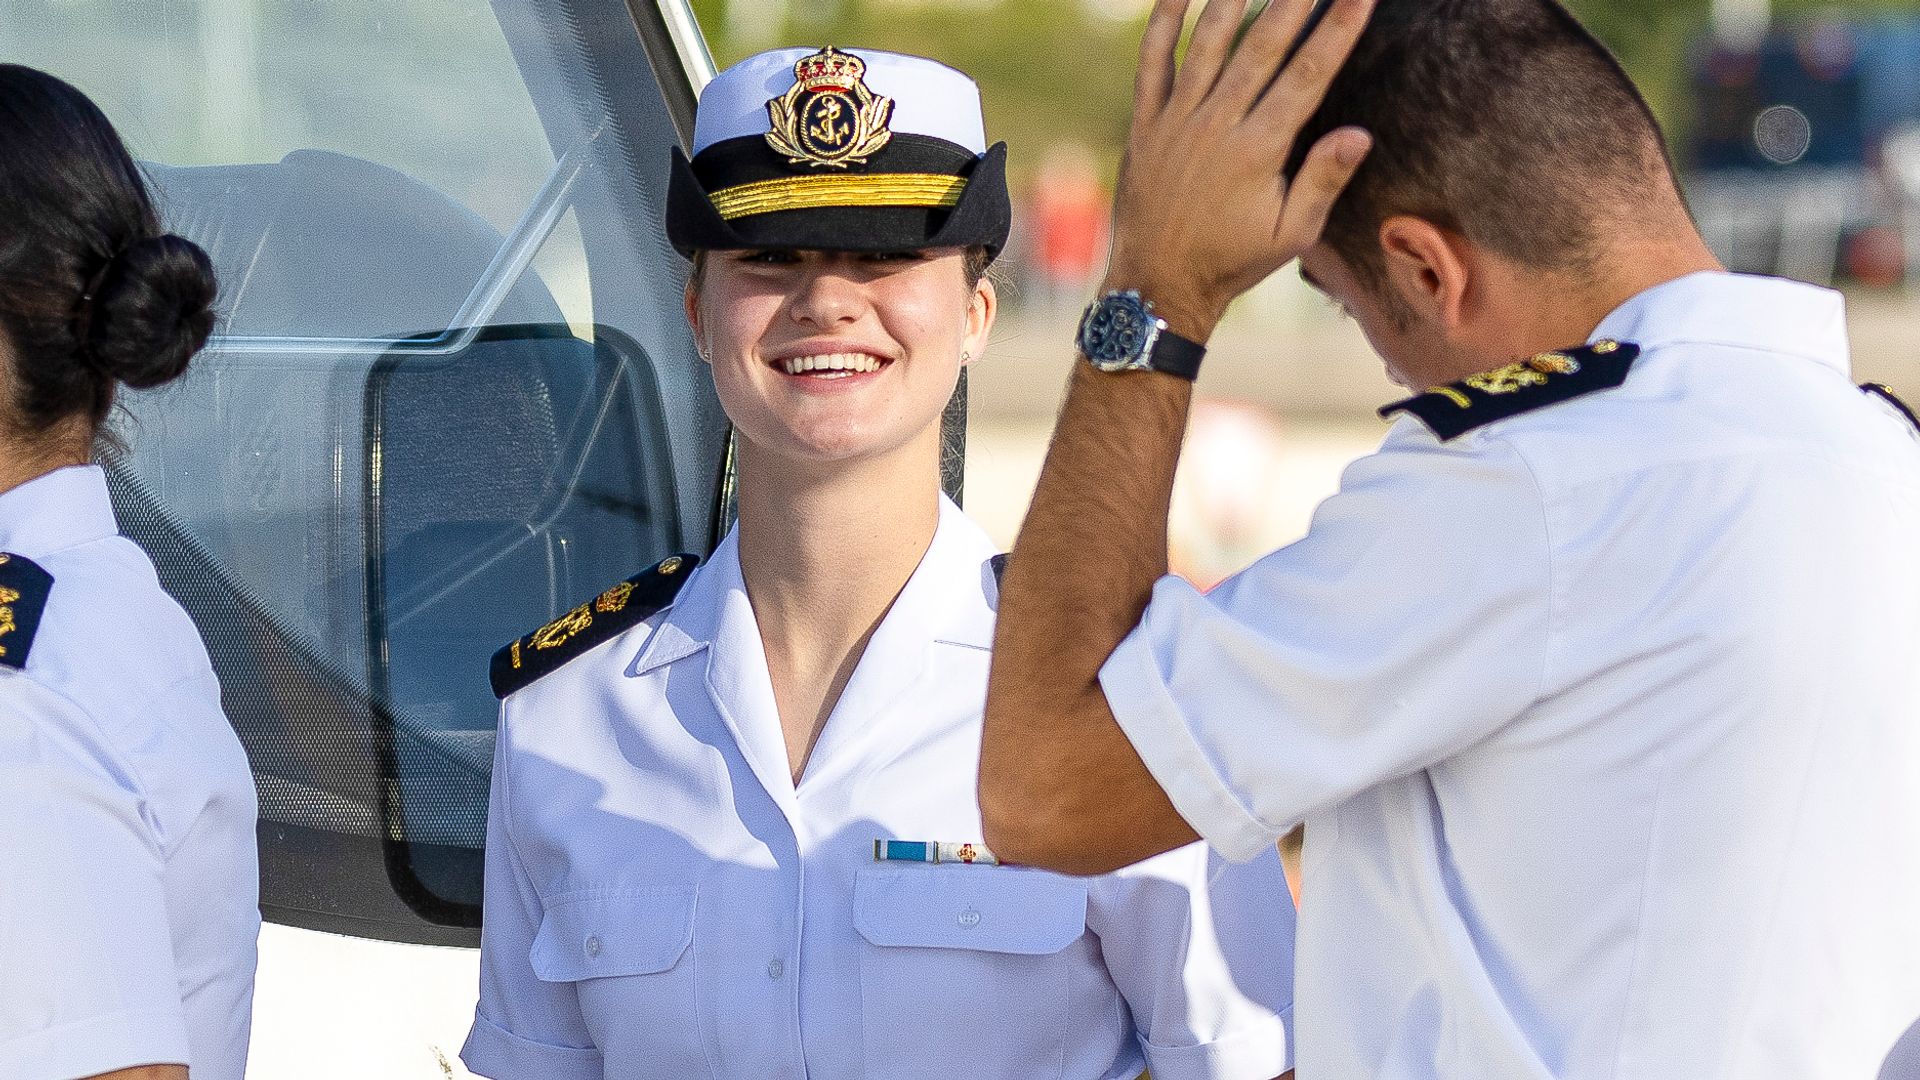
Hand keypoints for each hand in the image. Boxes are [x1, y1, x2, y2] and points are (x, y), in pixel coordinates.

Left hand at [1104, 0, 1375, 341]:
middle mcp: (1216, 125)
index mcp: (1258, 150)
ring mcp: (1177, 120)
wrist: (1157, 283)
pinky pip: (1152, 61)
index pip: (1309, 74)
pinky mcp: (1146, 122)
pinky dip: (1164, 21)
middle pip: (1263, 44)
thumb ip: (1323, 181)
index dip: (1338, 28)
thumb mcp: (1291, 236)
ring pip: (1209, 41)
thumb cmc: (1232, 261)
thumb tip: (1359, 134)